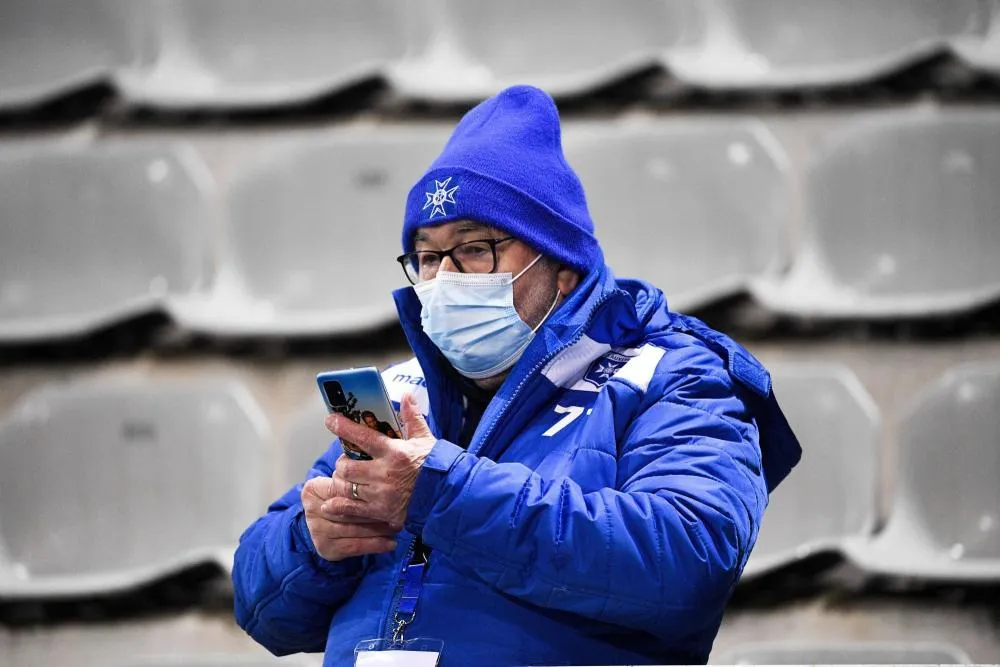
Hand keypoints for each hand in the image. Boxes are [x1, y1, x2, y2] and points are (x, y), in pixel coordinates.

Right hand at [300, 473, 397, 561]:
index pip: (342, 491)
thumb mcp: (343, 483)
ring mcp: (316, 531)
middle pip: (349, 511)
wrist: (325, 521)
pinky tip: (390, 543)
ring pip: (354, 530)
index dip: (365, 493)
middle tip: (398, 513)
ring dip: (379, 530)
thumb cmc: (340, 497)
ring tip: (397, 527)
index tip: (388, 493)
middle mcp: (312, 510)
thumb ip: (355, 479)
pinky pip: (355, 547)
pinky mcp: (325, 548)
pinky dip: (375, 545)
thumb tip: (383, 477)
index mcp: (313, 489)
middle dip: (375, 513)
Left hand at [323, 393, 435, 530]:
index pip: (362, 437)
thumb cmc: (436, 467)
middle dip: (342, 463)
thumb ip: (412, 418)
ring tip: (346, 479)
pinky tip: (331, 504)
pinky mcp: (380, 512)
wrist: (448, 496)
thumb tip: (406, 396)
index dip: (343, 427)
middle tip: (346, 461)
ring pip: (346, 487)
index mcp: (395, 452)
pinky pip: (350, 509)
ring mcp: (380, 495)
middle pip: (347, 467)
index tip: (330, 421)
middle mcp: (384, 473)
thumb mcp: (425, 439)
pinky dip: (338, 506)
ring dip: (341, 482)